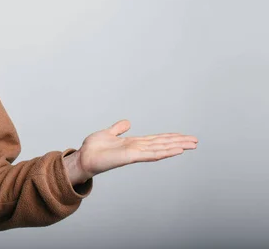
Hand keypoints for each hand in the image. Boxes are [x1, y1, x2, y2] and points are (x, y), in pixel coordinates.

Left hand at [64, 120, 197, 183]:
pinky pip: (151, 154)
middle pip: (162, 144)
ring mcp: (135, 153)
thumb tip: (127, 123)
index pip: (156, 140)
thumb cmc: (93, 149)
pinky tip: (176, 150)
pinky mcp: (131, 157)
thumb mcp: (107, 134)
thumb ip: (118, 129)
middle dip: (179, 142)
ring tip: (191, 144)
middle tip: (196, 141)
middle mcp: (137, 148)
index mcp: (133, 143)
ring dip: (176, 146)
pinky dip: (164, 152)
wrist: (84, 158)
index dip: (170, 138)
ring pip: (161, 148)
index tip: (183, 136)